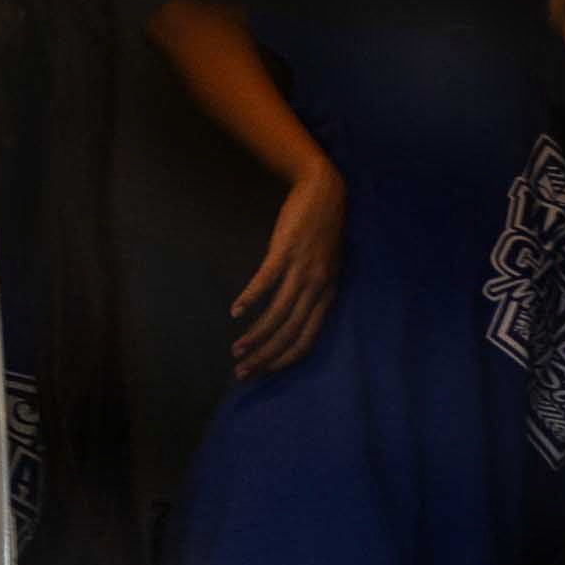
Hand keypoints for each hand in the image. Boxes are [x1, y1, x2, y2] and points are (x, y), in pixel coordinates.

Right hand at [226, 157, 347, 379]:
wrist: (325, 191)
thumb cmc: (324, 230)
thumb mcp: (329, 267)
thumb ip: (316, 292)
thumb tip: (297, 316)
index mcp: (328, 294)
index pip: (308, 339)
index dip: (284, 360)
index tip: (264, 372)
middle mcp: (317, 286)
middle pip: (291, 333)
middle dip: (265, 357)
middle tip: (242, 372)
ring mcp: (302, 268)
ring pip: (278, 313)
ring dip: (255, 336)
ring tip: (236, 350)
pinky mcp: (286, 250)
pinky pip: (266, 281)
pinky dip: (250, 298)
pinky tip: (236, 311)